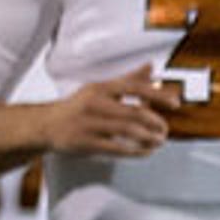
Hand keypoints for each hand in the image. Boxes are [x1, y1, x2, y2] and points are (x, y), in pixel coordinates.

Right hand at [40, 72, 170, 157]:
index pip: (134, 87)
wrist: (45, 125)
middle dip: (156, 122)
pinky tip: (145, 151)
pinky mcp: (86, 142)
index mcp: (100, 88)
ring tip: (158, 141)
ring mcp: (89, 124)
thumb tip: (150, 67)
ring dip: (149, 138)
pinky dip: (136, 151)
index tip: (174, 103)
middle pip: (134, 112)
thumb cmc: (77, 107)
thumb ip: (127, 79)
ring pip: (128, 131)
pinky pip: (117, 148)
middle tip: (164, 129)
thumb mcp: (100, 89)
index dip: (157, 95)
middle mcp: (94, 104)